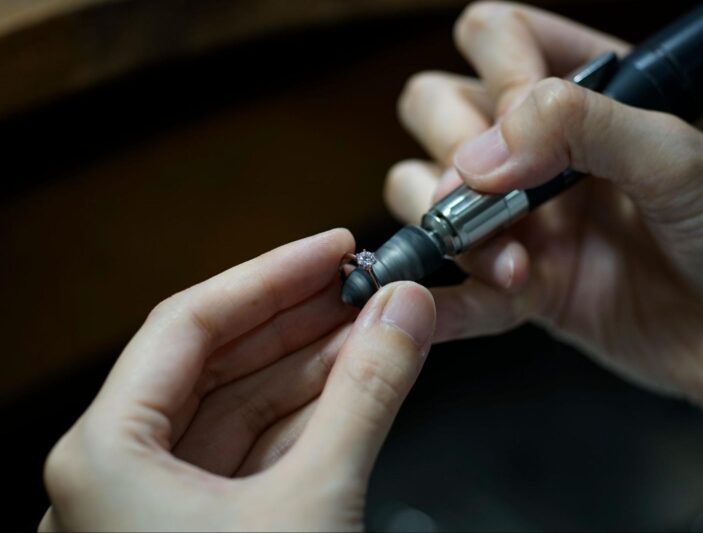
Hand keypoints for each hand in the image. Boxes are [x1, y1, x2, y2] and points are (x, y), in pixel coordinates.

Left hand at [40, 229, 434, 530]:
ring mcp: (157, 505)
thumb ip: (366, 395)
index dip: (268, 276)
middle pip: (216, 361)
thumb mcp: (318, 501)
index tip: (330, 250)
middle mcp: (116, 474)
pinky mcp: (202, 530)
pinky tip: (354, 381)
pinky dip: (307, 414)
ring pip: (239, 406)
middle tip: (362, 284)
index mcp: (105, 456)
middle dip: (297, 318)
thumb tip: (404, 315)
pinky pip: (253, 450)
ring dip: (310, 364)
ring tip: (373, 325)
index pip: (189, 325)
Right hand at [385, 2, 702, 466]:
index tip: (522, 117)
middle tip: (494, 190)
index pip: (498, 38)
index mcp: (590, 94)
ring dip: (452, 225)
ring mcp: (529, 219)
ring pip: (426, 191)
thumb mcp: (684, 159)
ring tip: (514, 261)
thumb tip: (486, 150)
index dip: (498, 70)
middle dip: (454, 147)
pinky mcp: (525, 287)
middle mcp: (546, 151)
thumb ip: (586, 129)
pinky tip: (447, 308)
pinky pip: (459, 286)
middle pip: (439, 107)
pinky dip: (446, 298)